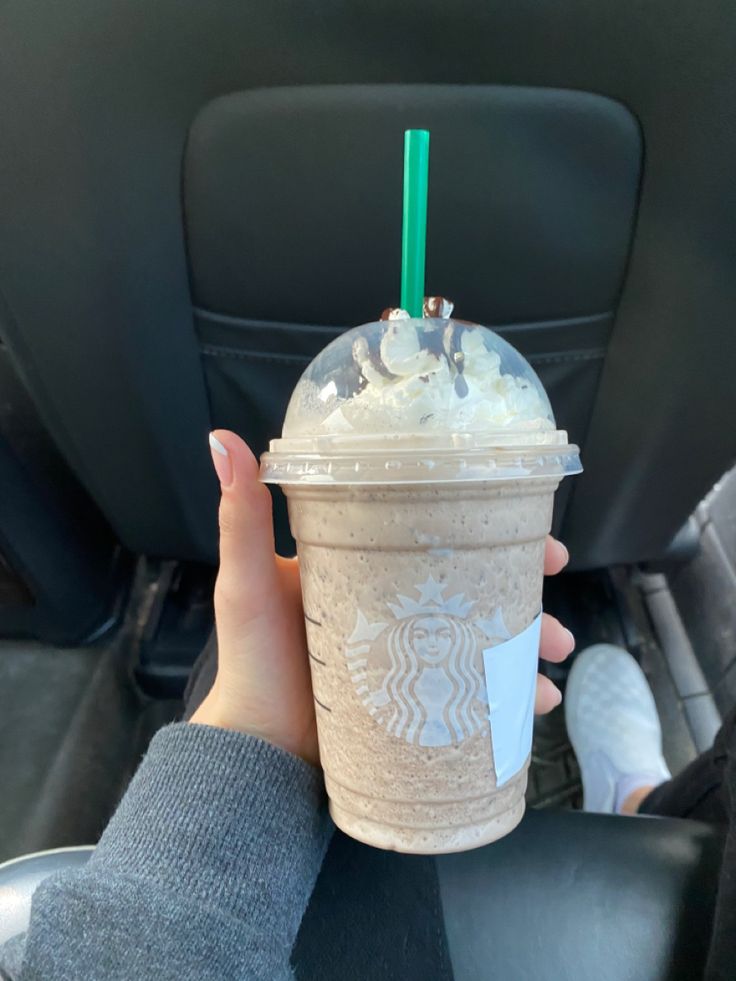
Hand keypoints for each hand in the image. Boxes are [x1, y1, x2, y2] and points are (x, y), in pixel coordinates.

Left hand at [190, 431, 574, 764]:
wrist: (259, 748)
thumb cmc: (252, 658)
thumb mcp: (247, 581)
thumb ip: (242, 517)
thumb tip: (223, 438)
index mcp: (363, 563)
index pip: (435, 531)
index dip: (487, 524)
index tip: (533, 528)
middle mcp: (394, 601)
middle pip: (473, 582)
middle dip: (523, 589)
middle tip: (552, 595)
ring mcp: (411, 650)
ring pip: (485, 636)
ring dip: (528, 643)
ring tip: (552, 659)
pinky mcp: (419, 695)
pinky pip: (476, 689)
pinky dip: (511, 696)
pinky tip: (536, 705)